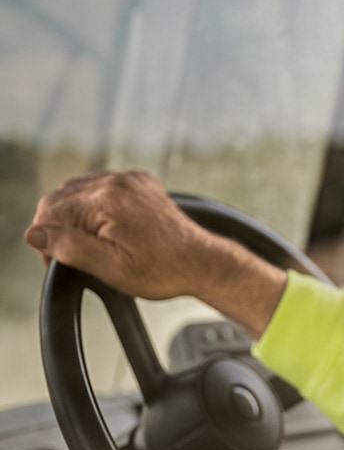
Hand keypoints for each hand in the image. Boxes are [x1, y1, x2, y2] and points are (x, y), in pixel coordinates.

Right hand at [24, 170, 285, 334]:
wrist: (201, 262)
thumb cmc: (161, 269)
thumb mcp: (109, 267)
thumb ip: (69, 247)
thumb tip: (34, 232)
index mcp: (107, 199)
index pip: (49, 211)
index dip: (47, 240)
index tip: (61, 261)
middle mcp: (118, 181)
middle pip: (61, 199)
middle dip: (61, 228)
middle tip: (79, 257)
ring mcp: (131, 180)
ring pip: (79, 192)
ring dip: (77, 217)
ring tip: (95, 245)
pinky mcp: (141, 184)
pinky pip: (103, 188)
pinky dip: (97, 208)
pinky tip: (109, 230)